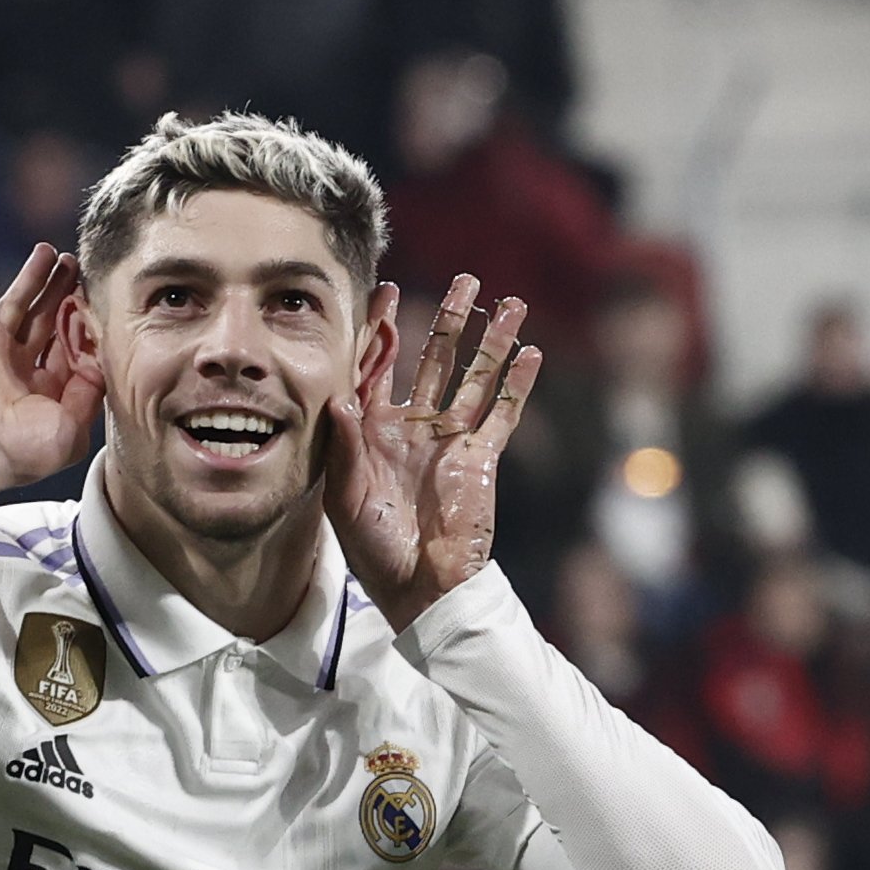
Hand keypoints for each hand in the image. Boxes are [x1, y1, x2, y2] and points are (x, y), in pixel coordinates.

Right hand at [0, 243, 102, 491]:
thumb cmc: (23, 447)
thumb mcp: (72, 429)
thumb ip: (90, 395)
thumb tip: (98, 364)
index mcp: (45, 391)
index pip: (70, 349)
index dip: (84, 326)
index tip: (98, 304)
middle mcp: (19, 367)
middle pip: (46, 319)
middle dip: (62, 292)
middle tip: (75, 265)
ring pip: (17, 302)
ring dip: (32, 276)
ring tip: (49, 250)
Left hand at [323, 275, 541, 631]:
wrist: (420, 589)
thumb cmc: (375, 551)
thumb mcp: (346, 498)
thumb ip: (345, 446)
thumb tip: (337, 396)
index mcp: (373, 432)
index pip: (378, 367)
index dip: (383, 329)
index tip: (388, 290)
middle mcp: (413, 427)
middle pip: (434, 359)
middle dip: (450, 319)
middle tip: (464, 279)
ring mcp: (450, 441)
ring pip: (475, 378)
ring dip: (492, 341)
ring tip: (509, 302)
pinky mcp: (481, 459)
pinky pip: (502, 415)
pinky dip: (518, 385)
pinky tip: (531, 353)